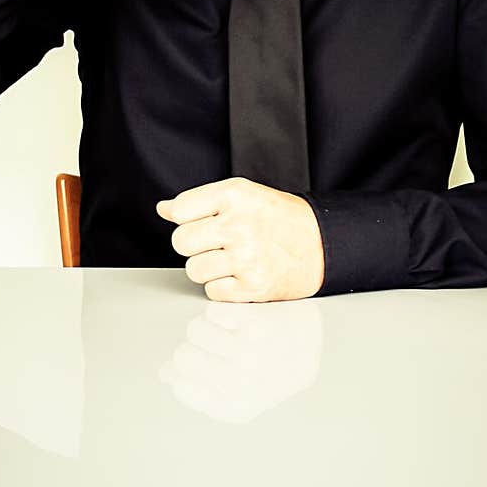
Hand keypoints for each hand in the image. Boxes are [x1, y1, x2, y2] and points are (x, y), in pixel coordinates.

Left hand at [155, 177, 324, 302]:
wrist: (322, 244)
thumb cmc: (280, 219)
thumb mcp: (243, 195)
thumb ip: (201, 201)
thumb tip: (164, 209)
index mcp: (235, 194)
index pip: (180, 209)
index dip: (186, 218)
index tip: (201, 220)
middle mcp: (239, 224)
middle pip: (181, 241)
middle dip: (195, 245)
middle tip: (217, 242)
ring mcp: (246, 257)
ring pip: (194, 269)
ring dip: (208, 268)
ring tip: (231, 259)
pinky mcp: (252, 286)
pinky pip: (212, 291)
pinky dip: (223, 287)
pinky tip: (240, 274)